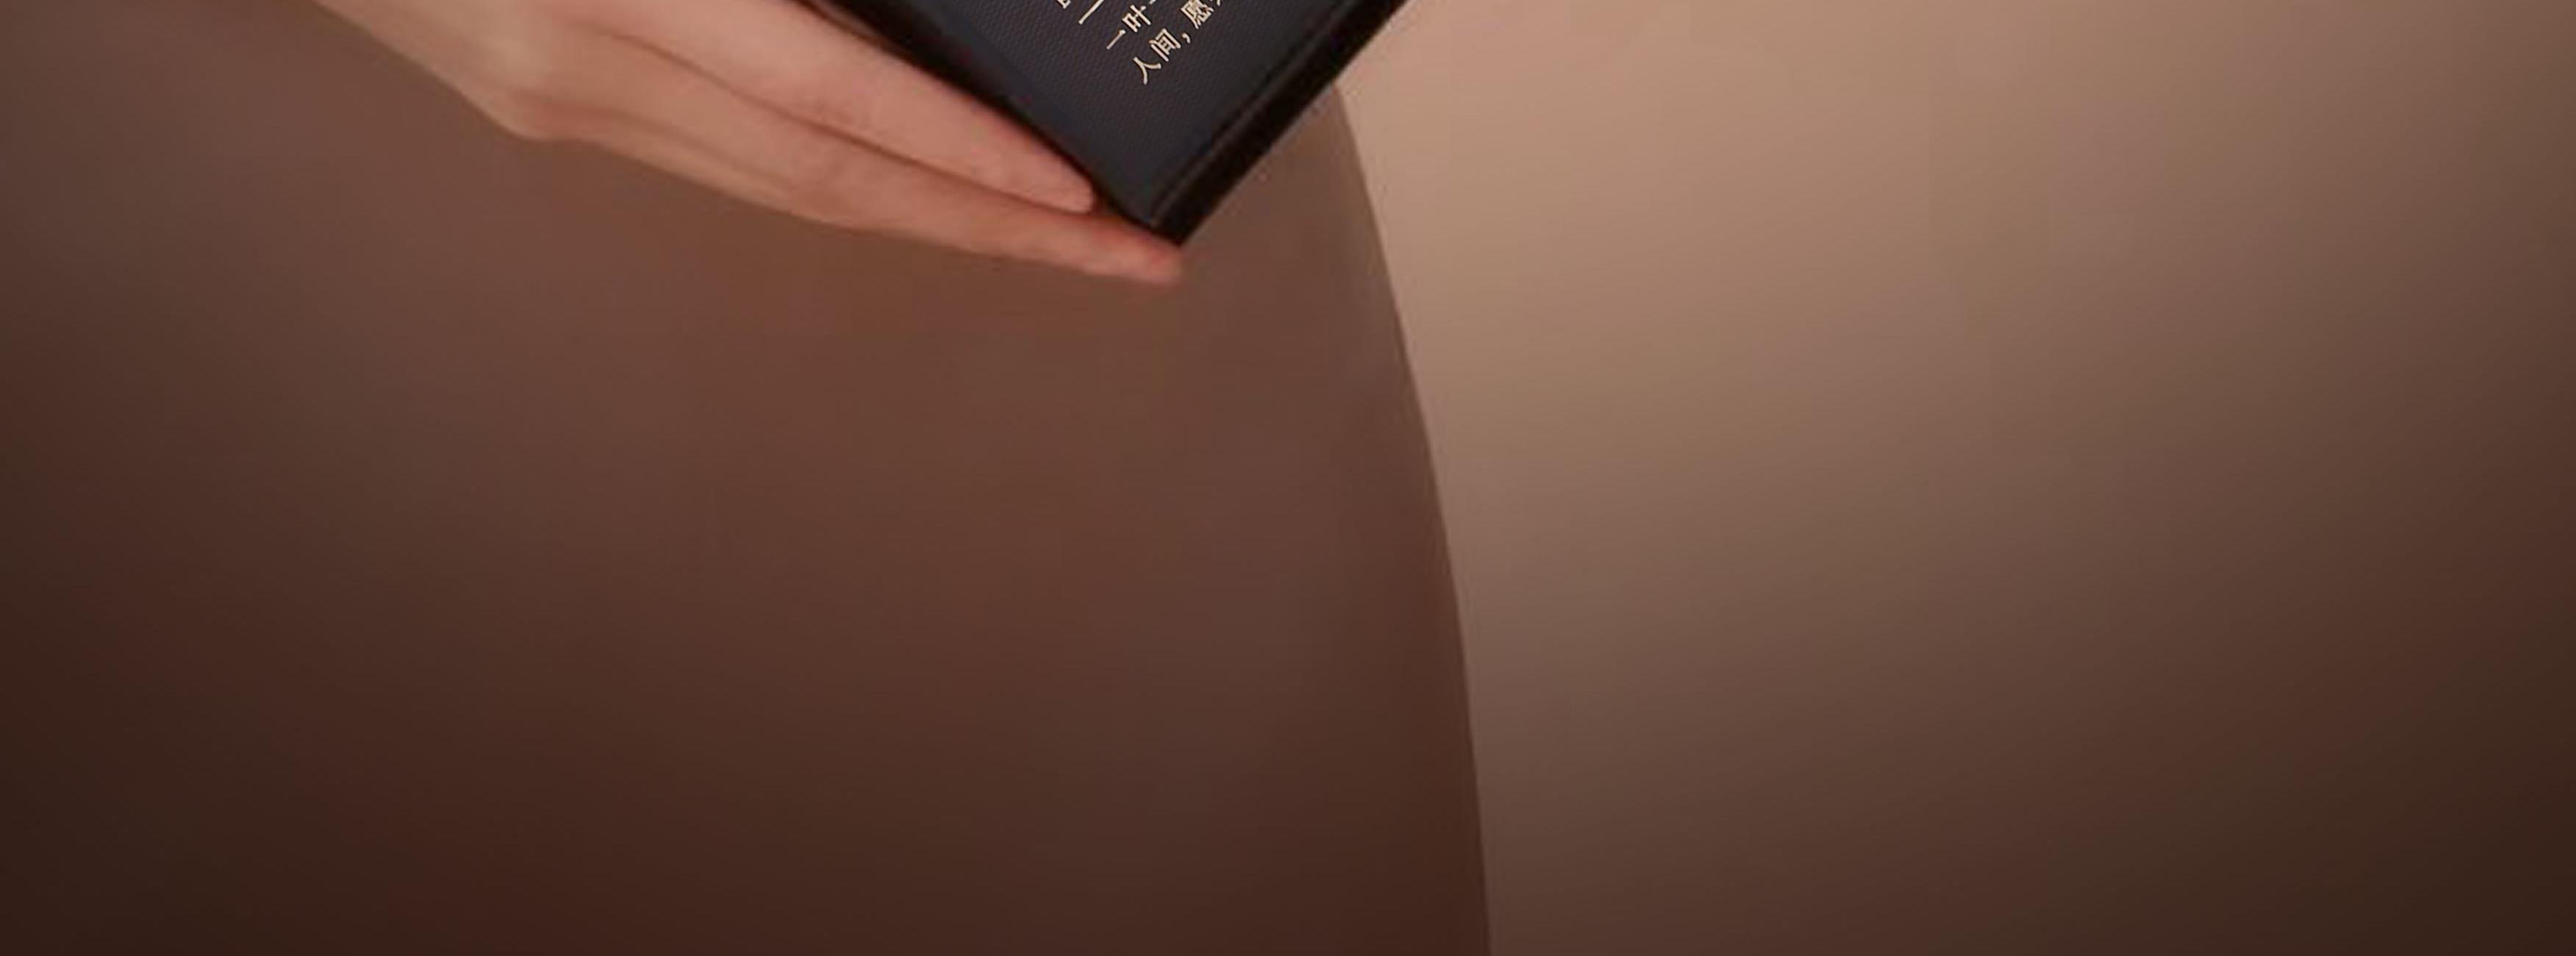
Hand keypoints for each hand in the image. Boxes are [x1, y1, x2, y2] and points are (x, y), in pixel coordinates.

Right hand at [310, 0, 1182, 283]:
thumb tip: (891, 10)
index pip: (833, 98)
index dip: (962, 149)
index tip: (1077, 196)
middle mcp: (591, 70)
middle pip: (830, 184)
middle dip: (995, 232)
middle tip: (1134, 264)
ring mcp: (565, 105)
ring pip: (786, 194)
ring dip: (933, 222)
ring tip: (1060, 242)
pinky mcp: (549, 111)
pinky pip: (731, 167)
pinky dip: (843, 183)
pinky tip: (923, 192)